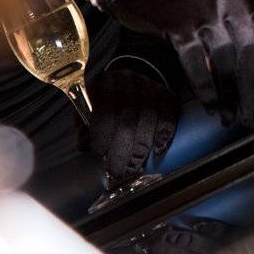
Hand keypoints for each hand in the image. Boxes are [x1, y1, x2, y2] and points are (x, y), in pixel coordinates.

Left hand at [80, 55, 179, 189]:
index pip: (104, 111)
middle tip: (118, 171)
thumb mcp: (88, 110)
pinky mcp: (166, 94)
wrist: (130, 84)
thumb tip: (86, 148)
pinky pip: (168, 114)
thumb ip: (84, 129)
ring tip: (134, 167)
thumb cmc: (106, 103)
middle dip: (122, 149)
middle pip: (128, 118)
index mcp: (103, 84)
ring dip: (142, 147)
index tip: (101, 156)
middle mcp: (128, 82)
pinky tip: (158, 149)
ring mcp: (149, 87)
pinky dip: (164, 134)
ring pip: (149, 118)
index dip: (103, 136)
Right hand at [94, 0, 253, 127]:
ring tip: (231, 116)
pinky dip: (206, 90)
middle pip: (250, 51)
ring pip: (223, 62)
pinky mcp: (178, 25)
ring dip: (229, 95)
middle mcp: (228, 0)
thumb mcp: (223, 12)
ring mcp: (202, 11)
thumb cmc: (189, 1)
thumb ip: (250, 41)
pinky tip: (211, 106)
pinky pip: (196, 65)